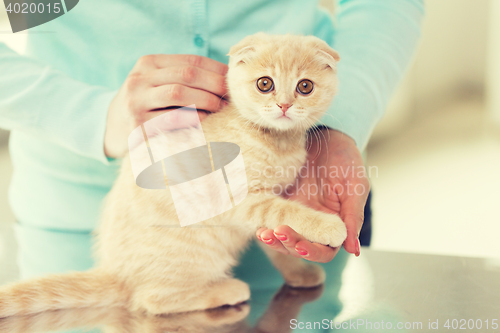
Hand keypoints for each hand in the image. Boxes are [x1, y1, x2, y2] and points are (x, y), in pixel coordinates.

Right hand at [104, 54, 227, 157]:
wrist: (112, 130)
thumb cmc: (147, 105)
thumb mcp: (157, 83)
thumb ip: (183, 77)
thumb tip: (226, 77)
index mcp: (148, 64)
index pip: (190, 60)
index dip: (215, 69)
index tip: (232, 80)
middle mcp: (139, 79)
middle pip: (186, 75)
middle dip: (214, 85)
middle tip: (230, 97)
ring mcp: (136, 102)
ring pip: (179, 94)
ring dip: (206, 101)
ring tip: (221, 109)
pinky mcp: (138, 126)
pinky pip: (173, 120)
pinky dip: (194, 120)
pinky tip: (206, 122)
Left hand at [257, 129, 368, 261]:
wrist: (325, 136)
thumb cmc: (345, 159)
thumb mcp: (355, 186)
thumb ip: (353, 217)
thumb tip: (353, 249)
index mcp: (334, 224)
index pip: (324, 249)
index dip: (312, 251)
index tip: (300, 247)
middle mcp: (314, 223)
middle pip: (301, 246)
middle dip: (289, 244)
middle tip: (278, 234)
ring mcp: (296, 213)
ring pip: (284, 237)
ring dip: (274, 239)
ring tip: (264, 234)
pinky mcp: (280, 201)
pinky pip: (271, 218)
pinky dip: (265, 223)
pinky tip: (258, 225)